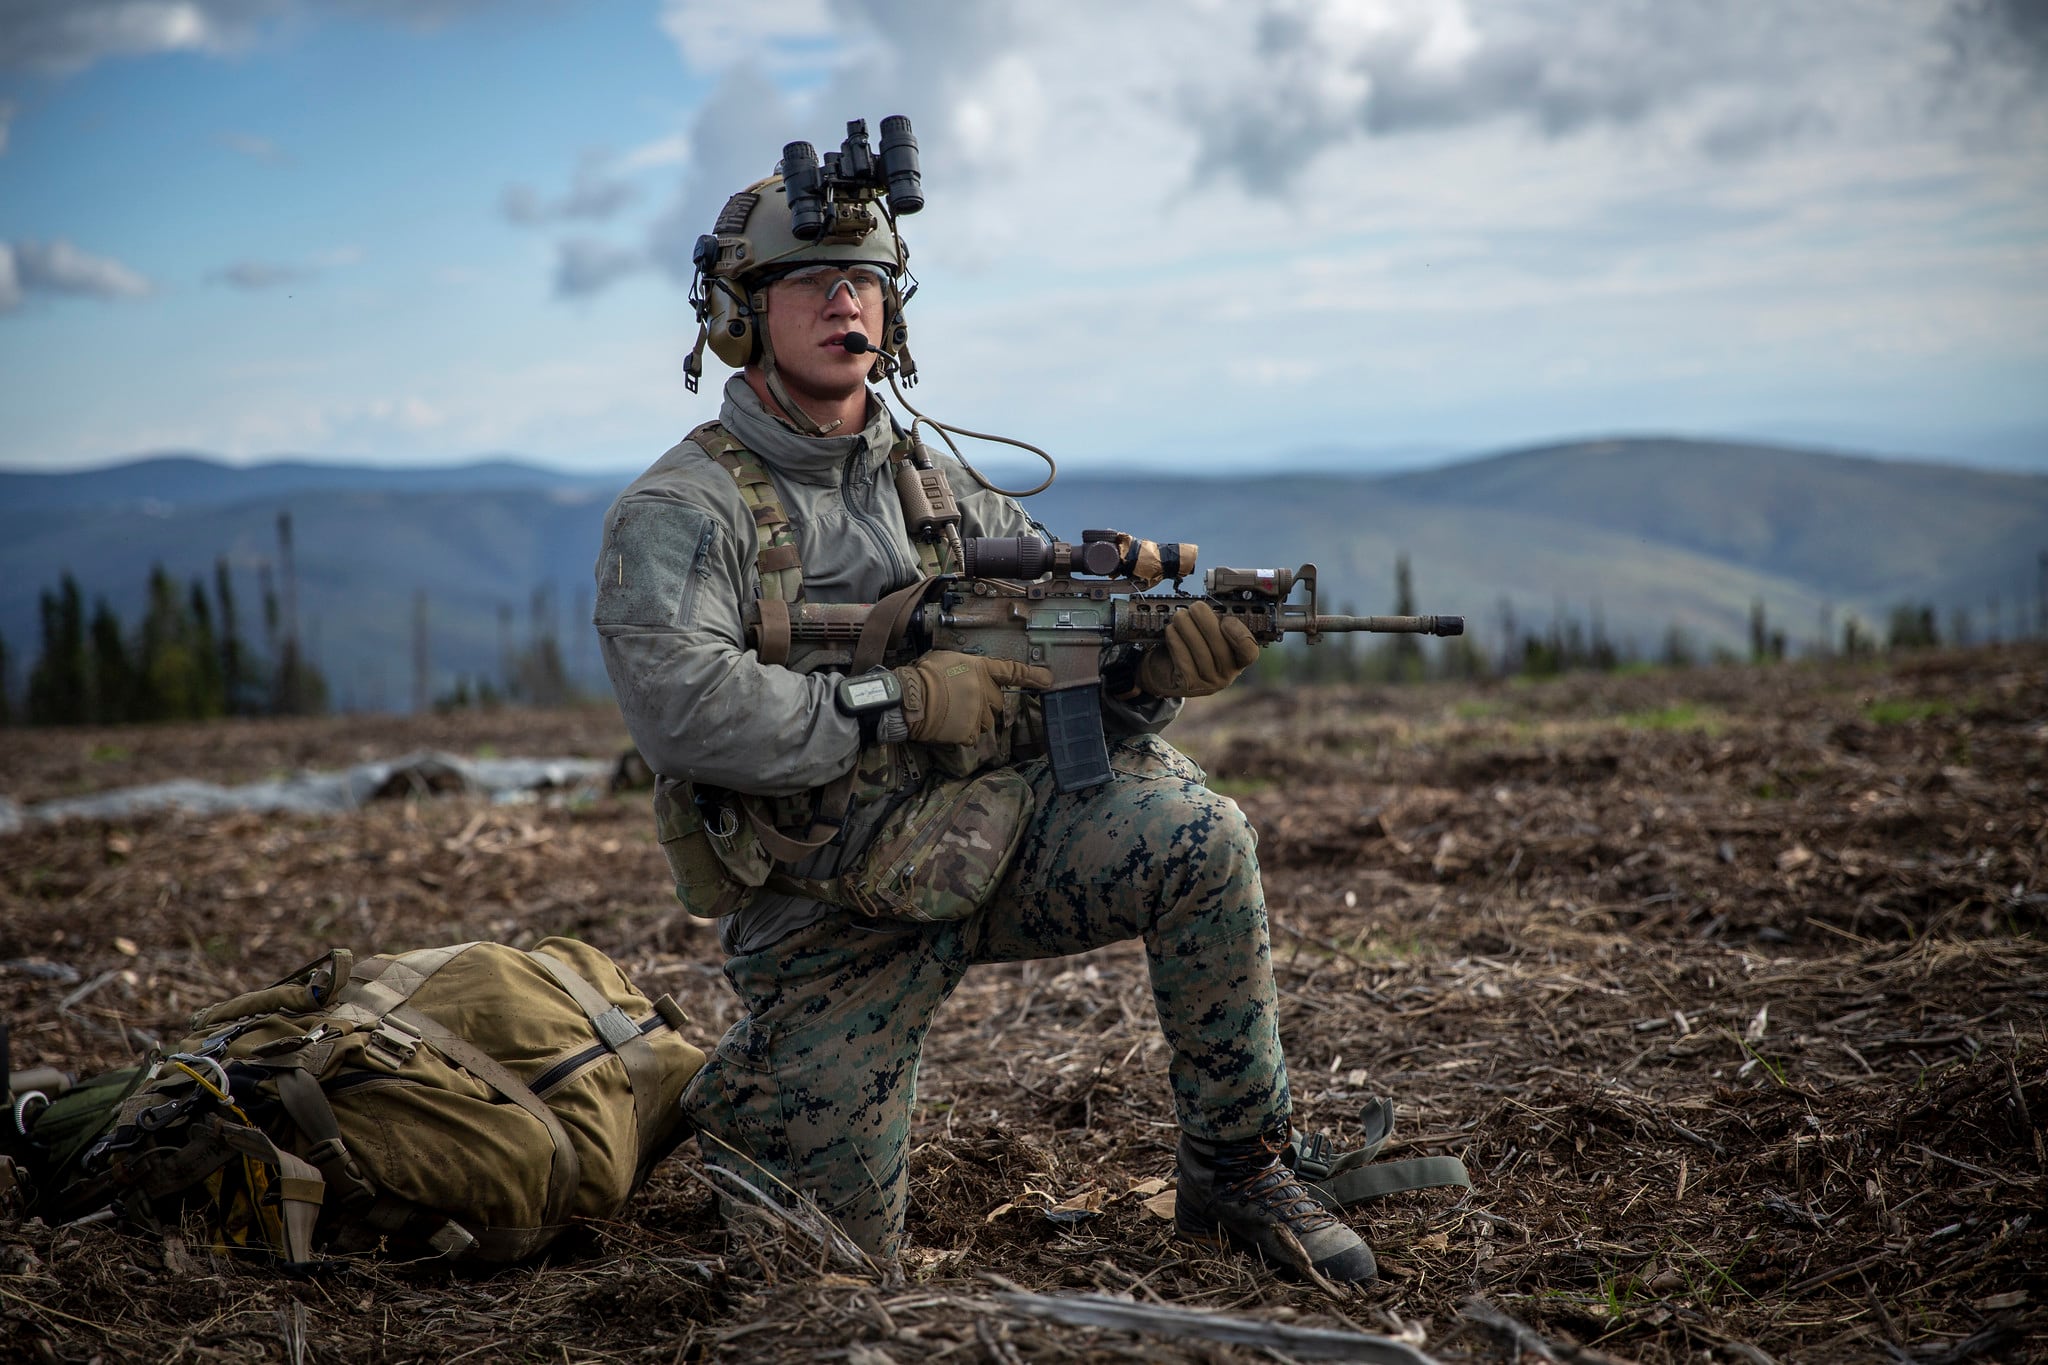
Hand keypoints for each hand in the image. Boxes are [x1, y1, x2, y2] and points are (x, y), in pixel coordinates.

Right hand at [895, 651, 1053, 745]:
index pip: (1013, 672)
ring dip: (975, 719)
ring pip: (987, 721)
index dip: (1033, 676)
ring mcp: (980, 713)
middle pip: (998, 702)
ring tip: (953, 713)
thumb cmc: (924, 675)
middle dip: (985, 703)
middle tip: (962, 701)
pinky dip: (963, 734)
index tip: (1048, 680)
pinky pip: (973, 736)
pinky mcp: (970, 731)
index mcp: (982, 670)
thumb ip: (966, 668)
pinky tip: (949, 725)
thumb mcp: (948, 659)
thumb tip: (968, 675)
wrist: (911, 698)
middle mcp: (986, 691)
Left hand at [1137, 602, 1259, 697]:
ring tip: (1179, 615)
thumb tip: (1209, 609)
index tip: (1226, 620)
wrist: (1164, 670)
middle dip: (1206, 621)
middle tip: (1195, 607)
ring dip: (1187, 628)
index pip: (1249, 651)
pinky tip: (1171, 631)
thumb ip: (1215, 624)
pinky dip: (1176, 641)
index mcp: (1238, 659)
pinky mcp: (1189, 684)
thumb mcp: (1207, 635)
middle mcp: (1227, 675)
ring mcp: (1209, 683)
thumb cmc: (1190, 647)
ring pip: (1200, 651)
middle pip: (1220, 646)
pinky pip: (1184, 659)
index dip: (1240, 635)